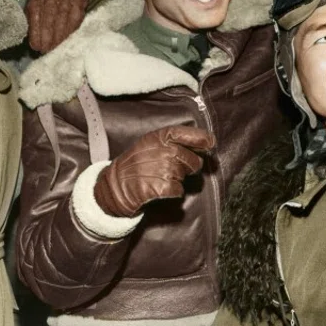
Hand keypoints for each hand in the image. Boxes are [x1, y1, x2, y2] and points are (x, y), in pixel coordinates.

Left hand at [25, 0, 89, 52]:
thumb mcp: (35, 0)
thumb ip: (32, 16)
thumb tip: (31, 37)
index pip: (36, 16)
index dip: (36, 33)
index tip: (36, 46)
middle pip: (49, 18)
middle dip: (48, 37)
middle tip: (47, 50)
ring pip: (63, 19)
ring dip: (60, 36)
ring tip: (56, 48)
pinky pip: (76, 17)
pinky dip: (71, 30)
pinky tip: (68, 39)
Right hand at [93, 126, 215, 217]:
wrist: (115, 185)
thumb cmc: (135, 163)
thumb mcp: (150, 143)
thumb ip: (173, 140)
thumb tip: (203, 142)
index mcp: (160, 137)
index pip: (188, 134)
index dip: (202, 139)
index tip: (210, 143)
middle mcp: (164, 150)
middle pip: (194, 160)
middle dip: (188, 167)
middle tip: (172, 168)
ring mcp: (164, 168)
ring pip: (185, 176)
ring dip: (177, 178)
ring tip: (159, 176)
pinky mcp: (162, 186)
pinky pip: (179, 190)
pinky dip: (172, 191)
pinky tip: (159, 187)